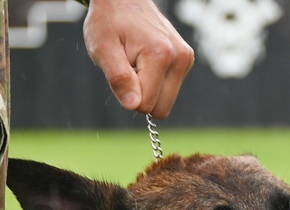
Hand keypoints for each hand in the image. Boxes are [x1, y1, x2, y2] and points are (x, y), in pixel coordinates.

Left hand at [83, 0, 194, 117]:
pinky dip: (155, 80)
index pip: (146, 104)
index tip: (121, 69)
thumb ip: (119, 79)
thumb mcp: (102, 49)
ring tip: (136, 62)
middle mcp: (180, 58)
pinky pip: (170, 89)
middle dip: (141, 94)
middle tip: (129, 68)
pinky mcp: (186, 60)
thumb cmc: (109, 22)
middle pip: (161, 108)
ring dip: (148, 87)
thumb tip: (135, 106)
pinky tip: (146, 60)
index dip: (128, 93)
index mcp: (160, 55)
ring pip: (166, 101)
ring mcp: (185, 59)